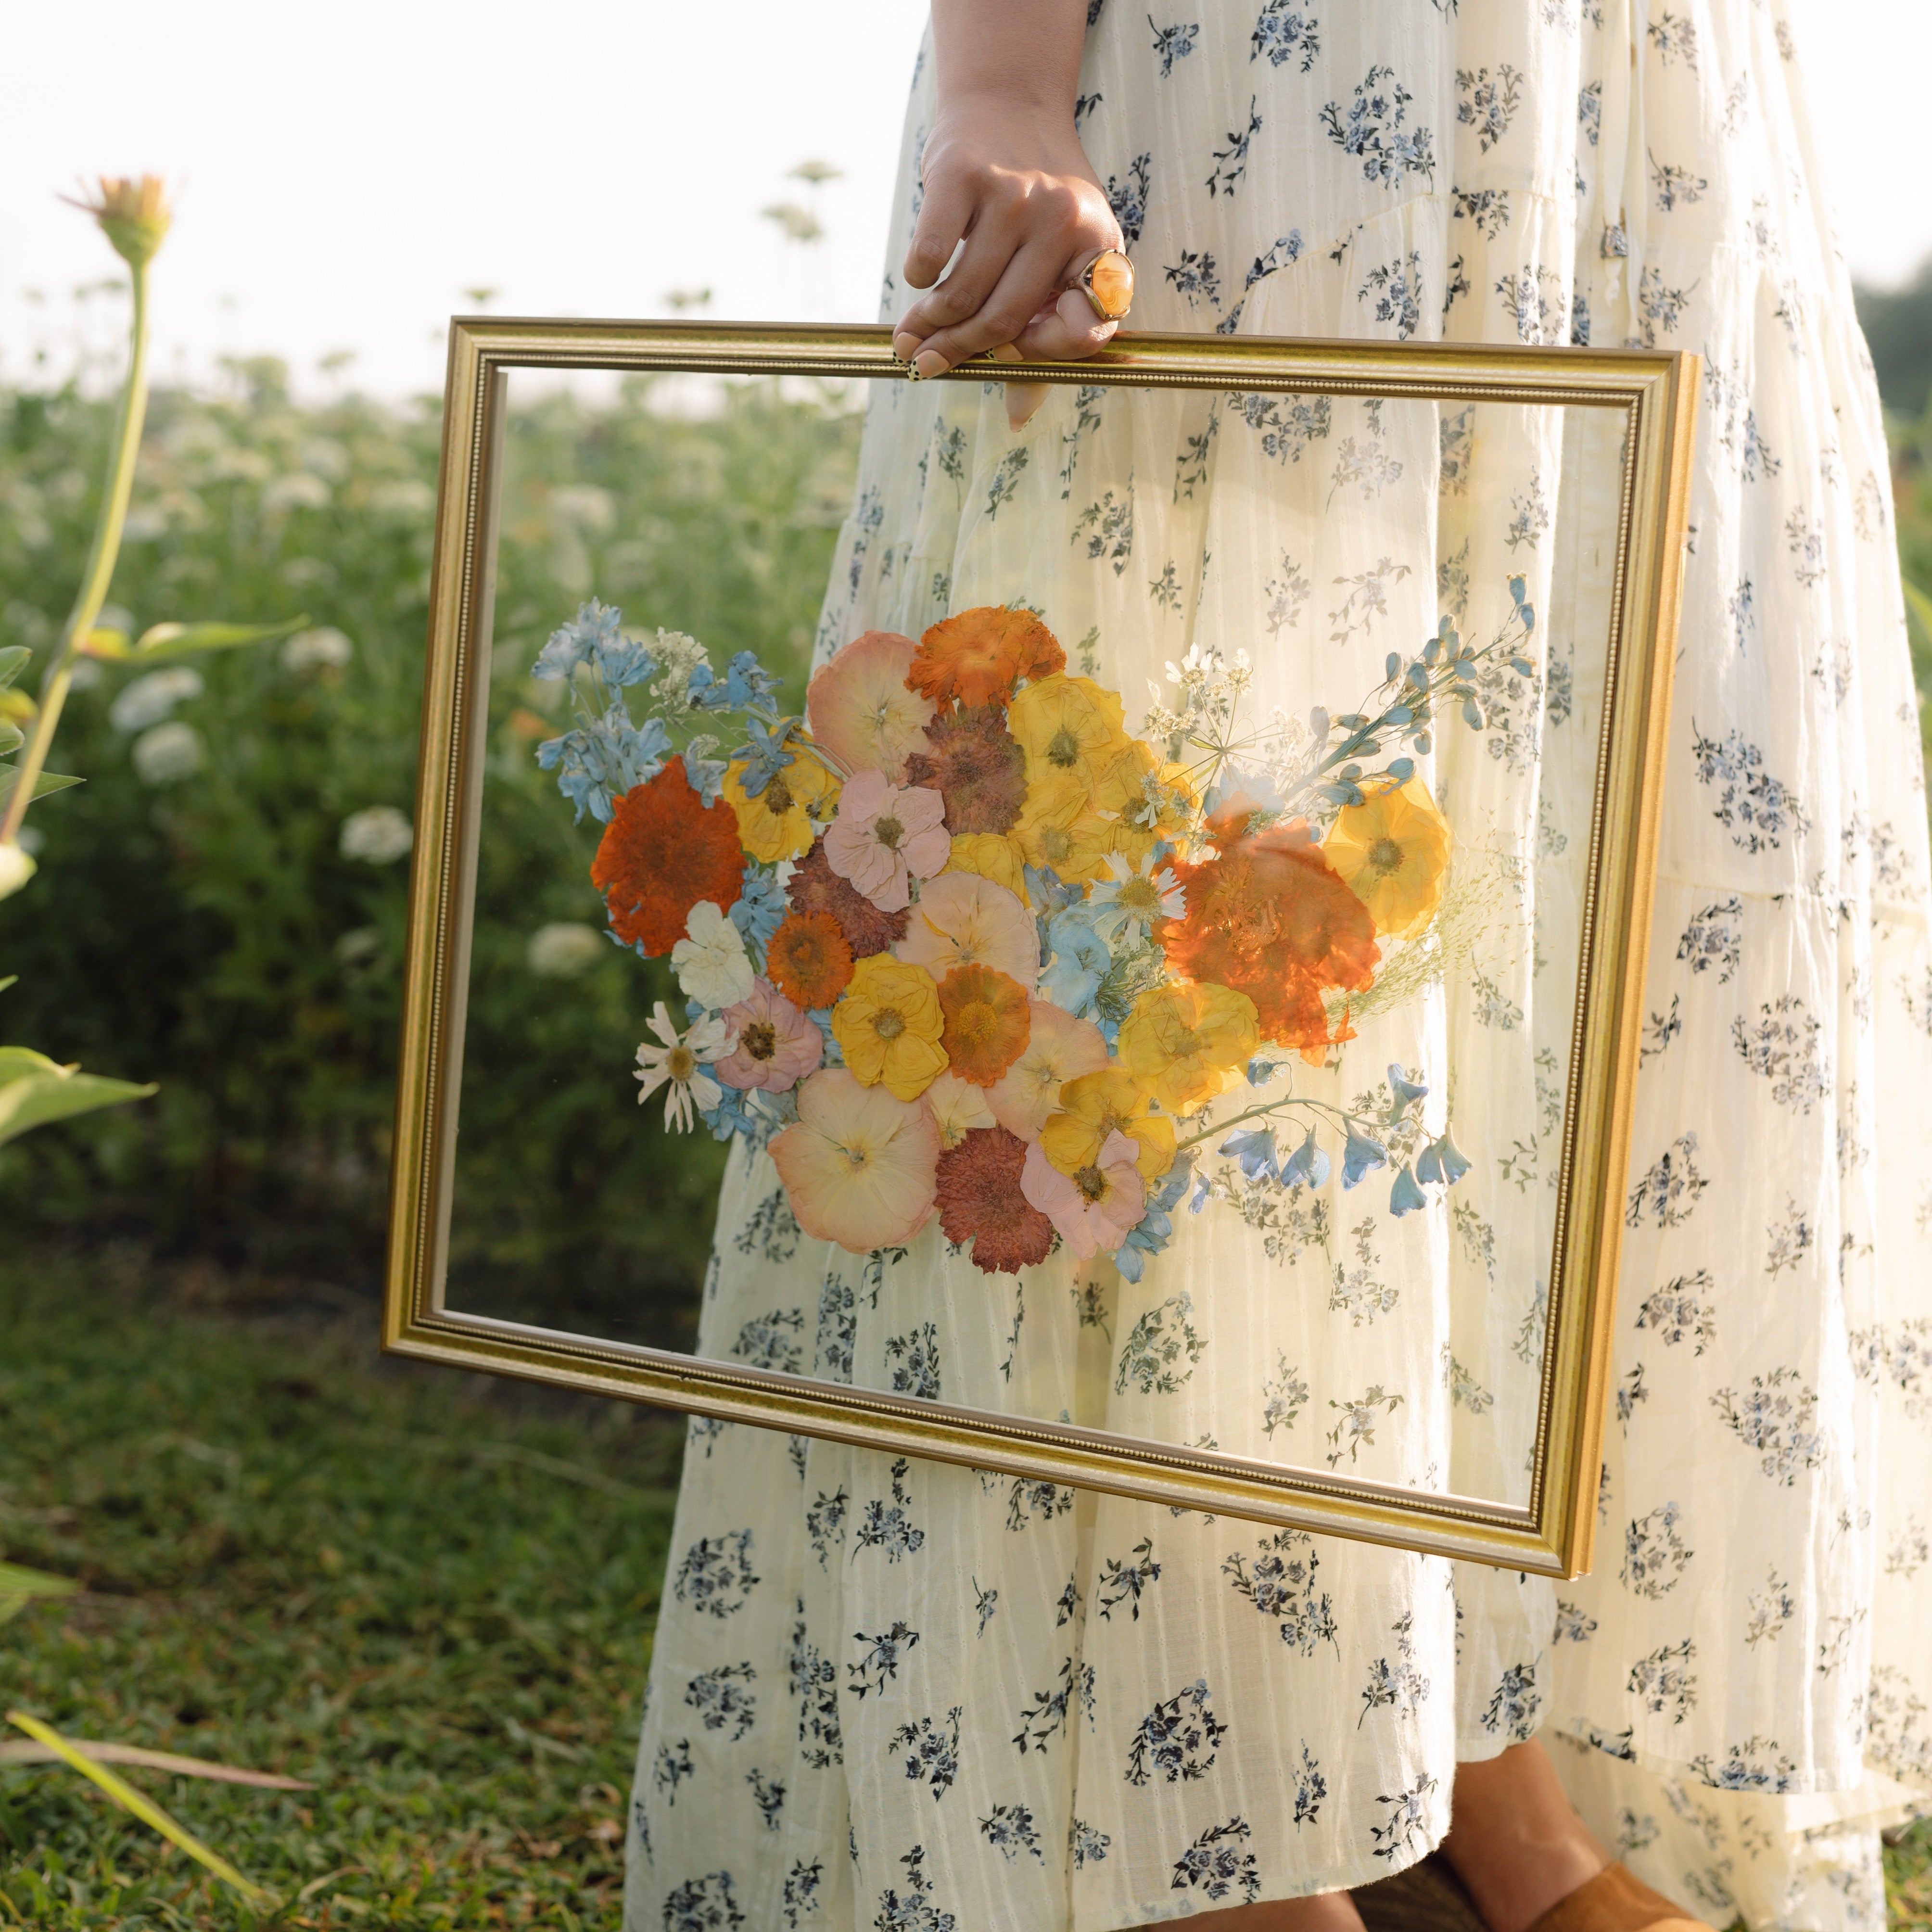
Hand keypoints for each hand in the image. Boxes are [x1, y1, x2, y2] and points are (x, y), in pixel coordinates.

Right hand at [893, 96, 1122, 422]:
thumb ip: (1045, 332)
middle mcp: (1064, 220)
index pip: (1083, 331)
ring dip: (929, 323)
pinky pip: (931, 255)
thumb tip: (1018, 417)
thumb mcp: (1060, 258)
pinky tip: (919, 279)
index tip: (1005, 360)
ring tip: (910, 333)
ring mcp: (1014, 194)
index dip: (1041, 355)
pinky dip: (918, 278)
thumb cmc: (1035, 202)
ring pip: (963, 293)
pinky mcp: (965, 174)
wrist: (1010, 103)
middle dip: (958, 351)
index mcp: (1100, 248)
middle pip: (1004, 319)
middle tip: (925, 364)